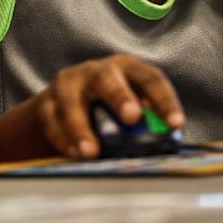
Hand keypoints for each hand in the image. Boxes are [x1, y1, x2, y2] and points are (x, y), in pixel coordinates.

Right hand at [34, 54, 183, 158]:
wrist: (65, 107)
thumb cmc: (110, 111)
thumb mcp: (131, 109)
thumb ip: (147, 124)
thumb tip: (168, 145)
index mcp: (126, 69)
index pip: (149, 78)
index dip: (164, 100)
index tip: (175, 124)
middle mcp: (96, 71)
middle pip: (106, 77)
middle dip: (120, 96)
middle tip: (132, 117)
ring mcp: (68, 85)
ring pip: (71, 100)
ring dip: (81, 127)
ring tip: (91, 152)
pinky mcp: (46, 103)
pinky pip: (51, 120)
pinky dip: (63, 138)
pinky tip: (74, 154)